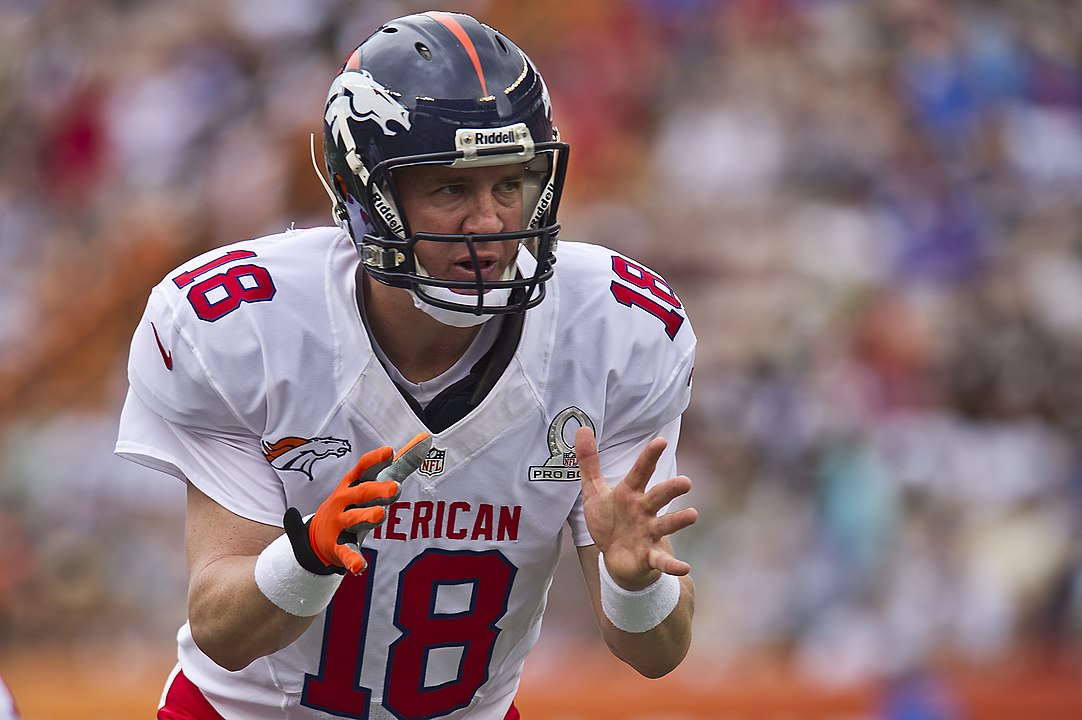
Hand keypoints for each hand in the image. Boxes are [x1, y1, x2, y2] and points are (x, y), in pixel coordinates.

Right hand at [285, 433, 431, 574]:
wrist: (316, 536)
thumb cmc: (352, 502)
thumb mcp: (370, 483)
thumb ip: (399, 464)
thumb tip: (425, 439)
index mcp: (352, 484)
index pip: (362, 468)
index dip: (375, 460)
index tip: (389, 451)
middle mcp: (343, 501)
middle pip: (361, 493)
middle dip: (377, 490)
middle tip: (397, 488)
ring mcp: (339, 523)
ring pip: (353, 519)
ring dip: (366, 517)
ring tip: (380, 515)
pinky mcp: (337, 546)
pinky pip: (345, 553)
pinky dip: (352, 559)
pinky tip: (360, 567)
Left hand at [576, 427, 697, 589]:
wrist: (614, 558)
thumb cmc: (609, 520)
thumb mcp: (594, 491)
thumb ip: (589, 461)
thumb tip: (581, 428)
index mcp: (630, 493)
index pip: (641, 472)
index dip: (649, 457)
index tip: (660, 442)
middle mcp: (644, 511)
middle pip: (658, 497)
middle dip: (671, 489)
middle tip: (685, 482)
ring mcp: (649, 533)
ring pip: (665, 525)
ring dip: (678, 521)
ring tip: (693, 515)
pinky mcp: (649, 556)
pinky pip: (661, 560)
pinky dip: (672, 564)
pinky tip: (684, 566)